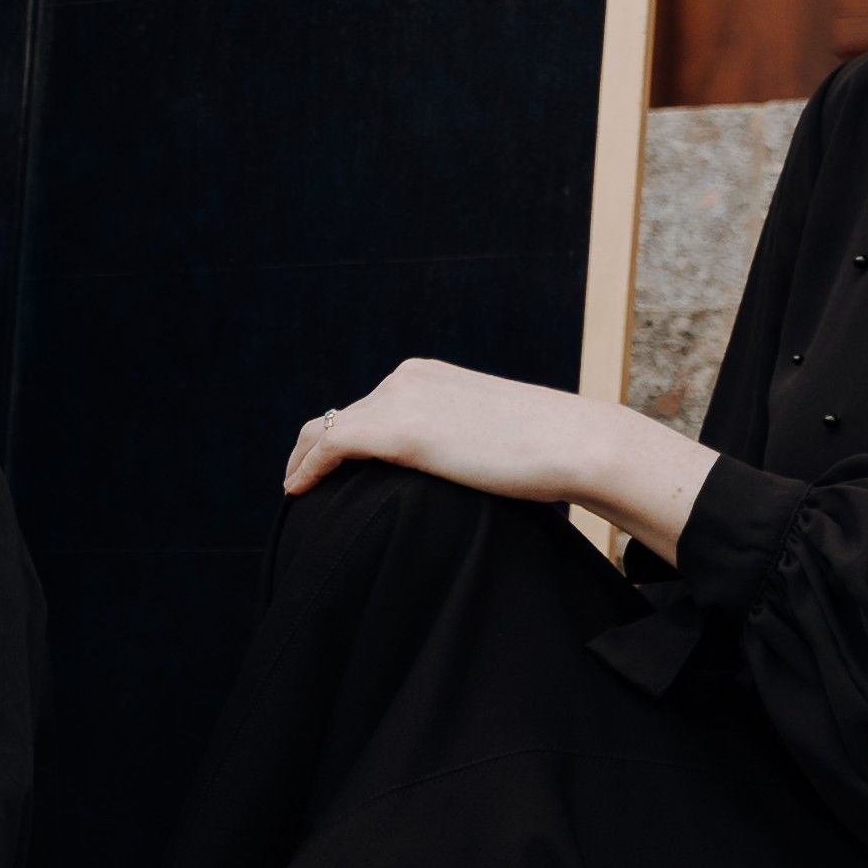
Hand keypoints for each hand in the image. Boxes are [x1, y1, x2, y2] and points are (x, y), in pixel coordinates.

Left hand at [283, 359, 713, 558]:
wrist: (572, 442)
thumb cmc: (546, 450)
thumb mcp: (488, 434)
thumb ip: (455, 439)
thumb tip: (448, 468)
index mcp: (428, 376)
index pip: (368, 404)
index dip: (340, 435)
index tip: (325, 465)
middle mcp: (407, 378)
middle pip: (341, 414)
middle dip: (316, 447)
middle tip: (301, 480)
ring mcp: (400, 399)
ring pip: (328, 429)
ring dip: (304, 459)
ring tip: (295, 489)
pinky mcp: (397, 429)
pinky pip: (332, 446)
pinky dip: (307, 468)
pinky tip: (296, 492)